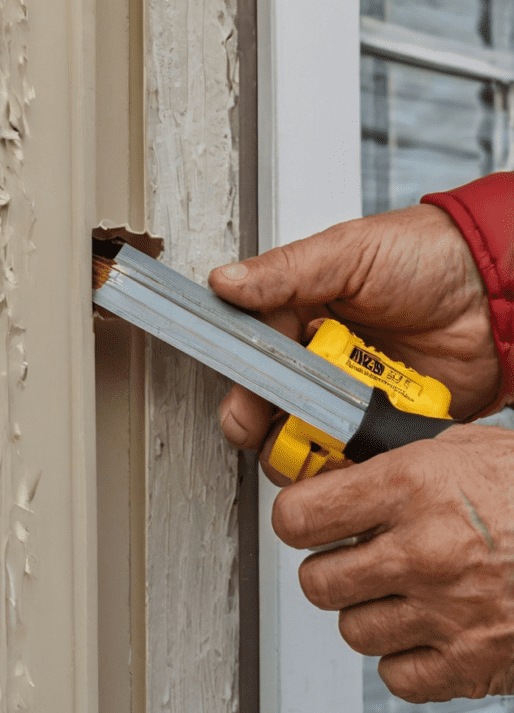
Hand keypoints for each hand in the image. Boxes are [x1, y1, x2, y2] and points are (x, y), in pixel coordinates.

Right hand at [209, 204, 501, 465]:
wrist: (495, 290)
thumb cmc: (425, 254)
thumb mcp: (349, 252)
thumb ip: (285, 271)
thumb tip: (226, 282)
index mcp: (301, 312)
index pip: (254, 355)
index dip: (244, 385)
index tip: (240, 408)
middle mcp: (320, 356)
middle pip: (273, 405)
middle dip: (267, 426)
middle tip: (276, 430)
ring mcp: (353, 391)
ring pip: (308, 437)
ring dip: (307, 449)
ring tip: (323, 441)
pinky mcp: (386, 421)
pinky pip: (357, 452)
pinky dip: (353, 460)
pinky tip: (359, 449)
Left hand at [275, 423, 513, 701]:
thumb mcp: (468, 447)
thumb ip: (402, 457)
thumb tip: (345, 466)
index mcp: (413, 486)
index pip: (301, 515)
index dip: (296, 516)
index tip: (305, 517)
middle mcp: (423, 551)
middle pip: (317, 581)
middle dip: (328, 566)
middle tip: (352, 555)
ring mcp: (447, 612)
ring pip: (352, 629)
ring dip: (367, 610)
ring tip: (398, 588)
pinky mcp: (473, 663)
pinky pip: (396, 675)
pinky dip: (404, 655)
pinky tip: (427, 625)